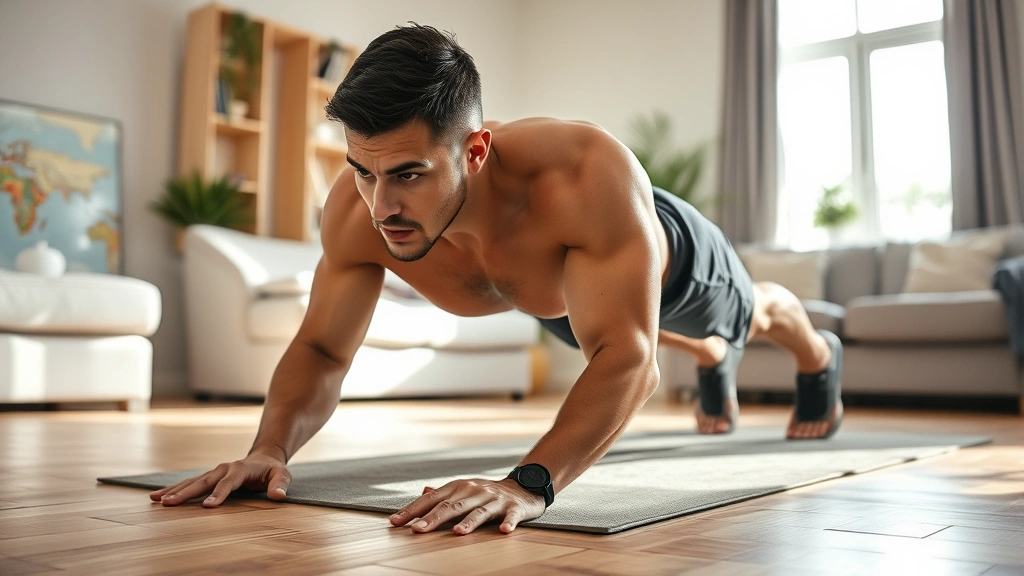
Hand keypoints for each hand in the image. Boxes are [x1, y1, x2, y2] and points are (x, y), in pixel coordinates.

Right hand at [147, 452, 291, 506]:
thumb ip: (280, 485)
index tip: (207, 507)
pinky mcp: (209, 477)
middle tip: (169, 503)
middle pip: (203, 482)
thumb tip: (279, 496)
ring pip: (192, 482)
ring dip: (174, 491)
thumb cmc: (273, 470)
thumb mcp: (282, 475)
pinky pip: (190, 484)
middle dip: (185, 493)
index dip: (218, 495)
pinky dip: (174, 490)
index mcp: (239, 469)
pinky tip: (158, 497)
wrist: (264, 458)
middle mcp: (223, 469)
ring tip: (156, 500)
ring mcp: (214, 472)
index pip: (227, 484)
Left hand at [389, 478, 545, 534]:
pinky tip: (504, 531)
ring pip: (479, 512)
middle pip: (451, 506)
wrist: (523, 487)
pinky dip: (508, 523)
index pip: (432, 499)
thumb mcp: (463, 490)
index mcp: (458, 487)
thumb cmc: (487, 493)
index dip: (413, 510)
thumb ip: (442, 495)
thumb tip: (422, 493)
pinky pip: (511, 516)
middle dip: (433, 518)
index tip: (395, 522)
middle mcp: (474, 491)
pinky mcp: (513, 507)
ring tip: (457, 533)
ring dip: (468, 522)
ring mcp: (494, 499)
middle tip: (418, 530)